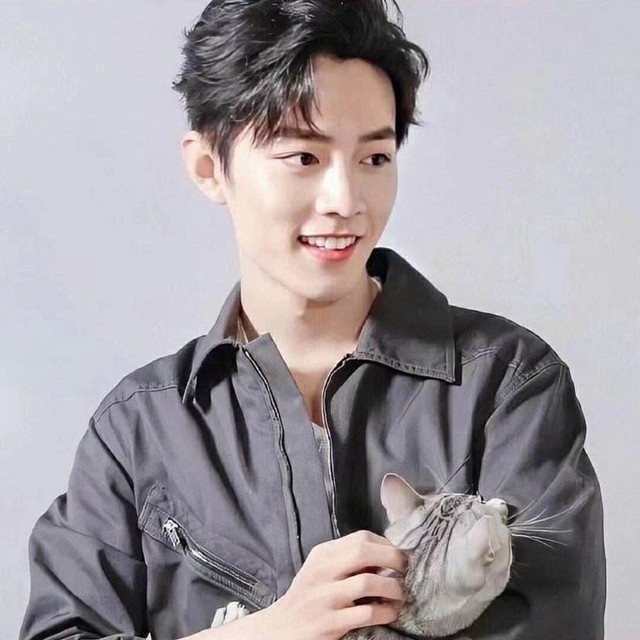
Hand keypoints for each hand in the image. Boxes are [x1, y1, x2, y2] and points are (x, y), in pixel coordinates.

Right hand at [237, 529, 406, 639]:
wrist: (280, 630)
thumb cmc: (308, 598)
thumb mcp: (320, 571)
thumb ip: (345, 560)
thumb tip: (386, 556)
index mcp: (322, 555)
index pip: (360, 538)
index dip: (386, 544)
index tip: (397, 556)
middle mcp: (322, 571)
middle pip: (364, 552)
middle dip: (393, 559)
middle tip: (406, 571)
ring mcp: (325, 597)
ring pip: (368, 582)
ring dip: (392, 588)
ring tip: (400, 594)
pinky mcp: (330, 623)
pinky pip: (366, 613)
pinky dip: (385, 612)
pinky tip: (390, 613)